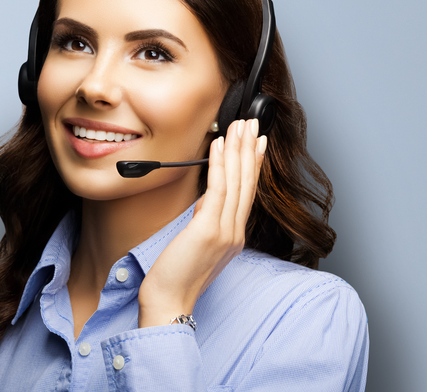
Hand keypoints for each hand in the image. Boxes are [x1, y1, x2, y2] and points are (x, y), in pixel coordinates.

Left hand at [137, 118, 266, 328]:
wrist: (169, 302)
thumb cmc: (175, 278)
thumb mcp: (195, 245)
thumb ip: (204, 223)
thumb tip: (204, 202)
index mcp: (233, 237)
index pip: (246, 194)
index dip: (253, 166)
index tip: (257, 143)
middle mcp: (234, 233)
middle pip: (247, 183)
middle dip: (250, 150)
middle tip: (253, 124)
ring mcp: (225, 232)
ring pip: (237, 182)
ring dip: (238, 150)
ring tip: (240, 125)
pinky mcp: (209, 230)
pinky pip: (218, 190)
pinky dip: (220, 164)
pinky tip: (219, 145)